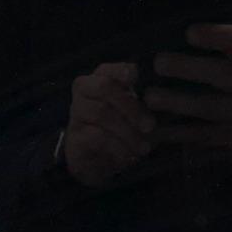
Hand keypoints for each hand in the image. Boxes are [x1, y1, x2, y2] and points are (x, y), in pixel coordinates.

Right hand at [61, 61, 154, 186]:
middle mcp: (84, 93)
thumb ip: (143, 104)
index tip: (135, 76)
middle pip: (104, 88)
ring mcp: (76, 114)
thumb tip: (157, 99)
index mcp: (100, 80)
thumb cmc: (120, 132)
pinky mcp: (75, 137)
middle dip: (131, 107)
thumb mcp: (135, 117)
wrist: (97, 162)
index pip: (107, 70)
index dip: (120, 71)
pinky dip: (117, 148)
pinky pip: (96, 137)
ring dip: (127, 132)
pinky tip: (129, 156)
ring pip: (101, 113)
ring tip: (144, 148)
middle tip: (150, 126)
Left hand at [145, 24, 231, 158]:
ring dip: (177, 103)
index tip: (189, 33)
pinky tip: (156, 128)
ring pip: (210, 109)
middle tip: (158, 63)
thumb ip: (227, 43)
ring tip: (150, 98)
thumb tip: (189, 34)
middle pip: (222, 75)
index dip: (215, 36)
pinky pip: (202, 136)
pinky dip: (177, 133)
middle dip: (189, 69)